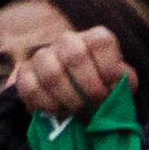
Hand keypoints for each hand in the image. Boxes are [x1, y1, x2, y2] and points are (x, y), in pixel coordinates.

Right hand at [10, 24, 136, 122]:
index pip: (101, 41)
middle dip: (88, 86)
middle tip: (95, 104)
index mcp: (94, 38)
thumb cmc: (101, 84)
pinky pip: (31, 88)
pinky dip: (46, 104)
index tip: (111, 88)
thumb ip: (123, 80)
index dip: (108, 67)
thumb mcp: (119, 81)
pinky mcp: (24, 72)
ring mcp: (43, 55)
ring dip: (68, 98)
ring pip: (52, 74)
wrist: (73, 92)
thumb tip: (116, 85)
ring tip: (78, 111)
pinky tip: (57, 111)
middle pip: (75, 56)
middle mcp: (67, 41)